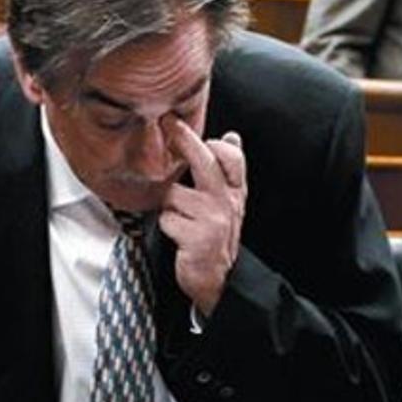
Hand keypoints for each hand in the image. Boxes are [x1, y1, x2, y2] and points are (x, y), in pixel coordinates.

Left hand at [160, 117, 246, 314]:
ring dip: (168, 204)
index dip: (216, 144)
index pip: (233, 159)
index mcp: (235, 192)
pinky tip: (177, 236)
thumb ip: (229, 171)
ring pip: (174, 194)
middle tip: (168, 122)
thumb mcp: (230, 202)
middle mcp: (226, 202)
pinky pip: (167, 218)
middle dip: (185, 139)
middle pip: (204, 162)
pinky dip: (166, 225)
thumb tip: (232, 136)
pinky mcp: (196, 237)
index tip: (199, 132)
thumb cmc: (217, 236)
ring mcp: (212, 219)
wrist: (219, 279)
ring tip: (178, 217)